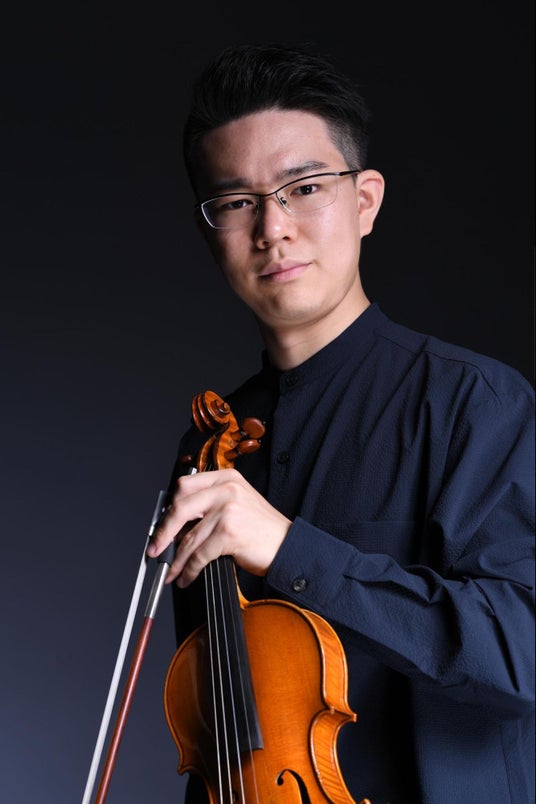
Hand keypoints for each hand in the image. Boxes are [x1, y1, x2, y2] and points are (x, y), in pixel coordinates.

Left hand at [147, 468, 291, 586]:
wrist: (287, 545)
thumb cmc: (262, 529)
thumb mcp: (237, 504)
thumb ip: (209, 506)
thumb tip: (176, 527)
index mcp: (226, 478)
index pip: (185, 487)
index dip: (168, 509)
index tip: (160, 526)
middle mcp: (226, 489)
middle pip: (181, 508)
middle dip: (164, 533)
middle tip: (155, 549)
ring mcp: (228, 509)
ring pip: (189, 537)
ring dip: (176, 560)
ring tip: (172, 572)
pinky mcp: (229, 532)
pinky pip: (200, 554)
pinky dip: (189, 569)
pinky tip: (187, 576)